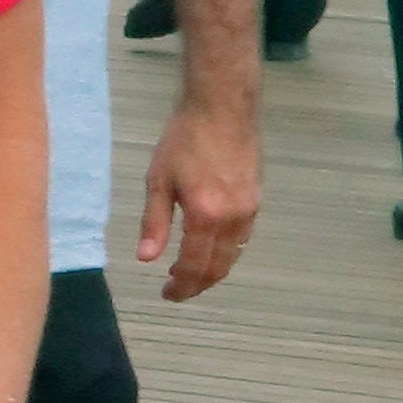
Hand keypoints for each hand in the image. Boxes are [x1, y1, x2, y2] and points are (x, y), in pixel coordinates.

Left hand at [138, 100, 259, 300]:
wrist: (222, 107)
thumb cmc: (184, 139)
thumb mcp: (159, 180)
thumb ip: (154, 222)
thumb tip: (146, 259)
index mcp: (205, 216)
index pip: (194, 266)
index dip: (181, 286)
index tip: (166, 294)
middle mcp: (232, 219)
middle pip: (217, 269)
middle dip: (197, 285)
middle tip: (176, 290)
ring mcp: (249, 210)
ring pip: (233, 257)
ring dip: (213, 272)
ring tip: (190, 274)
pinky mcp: (256, 200)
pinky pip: (243, 240)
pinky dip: (226, 254)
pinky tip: (210, 249)